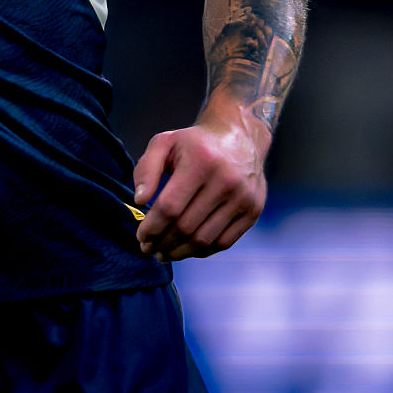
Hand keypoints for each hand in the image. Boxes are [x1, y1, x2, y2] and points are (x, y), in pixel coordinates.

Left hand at [132, 109, 269, 260]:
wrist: (240, 138)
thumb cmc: (194, 143)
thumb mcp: (164, 143)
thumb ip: (146, 169)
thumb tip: (139, 200)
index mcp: (200, 162)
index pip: (170, 206)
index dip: (152, 227)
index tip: (140, 237)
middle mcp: (225, 182)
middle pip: (187, 226)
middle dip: (163, 242)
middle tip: (148, 249)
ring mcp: (243, 199)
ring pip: (205, 239)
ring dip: (180, 252)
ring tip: (163, 254)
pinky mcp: (253, 211)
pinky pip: (225, 242)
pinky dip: (202, 251)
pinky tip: (186, 250)